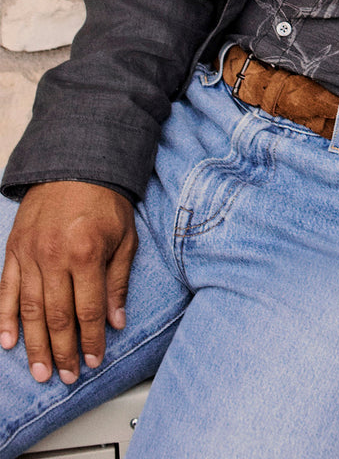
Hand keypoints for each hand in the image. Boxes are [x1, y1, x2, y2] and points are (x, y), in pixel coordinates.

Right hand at [0, 181, 136, 383]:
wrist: (76, 164)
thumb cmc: (105, 201)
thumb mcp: (125, 237)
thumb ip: (118, 281)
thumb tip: (116, 321)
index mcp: (87, 253)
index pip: (89, 310)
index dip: (92, 340)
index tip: (94, 361)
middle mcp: (55, 256)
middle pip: (57, 316)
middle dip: (64, 351)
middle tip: (68, 376)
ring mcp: (30, 254)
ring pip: (30, 310)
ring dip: (34, 345)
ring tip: (41, 371)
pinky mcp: (14, 250)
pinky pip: (7, 290)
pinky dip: (6, 319)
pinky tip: (8, 343)